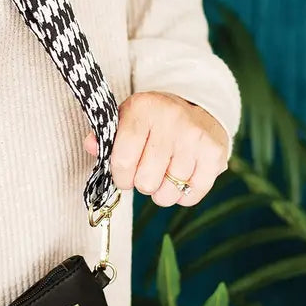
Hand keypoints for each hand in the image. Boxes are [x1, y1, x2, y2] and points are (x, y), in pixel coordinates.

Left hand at [84, 91, 228, 206]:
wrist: (197, 110)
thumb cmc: (151, 123)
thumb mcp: (125, 121)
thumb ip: (104, 137)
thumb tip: (90, 145)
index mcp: (142, 109)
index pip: (122, 162)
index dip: (120, 178)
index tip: (123, 174)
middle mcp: (171, 120)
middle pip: (145, 182)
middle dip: (141, 184)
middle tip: (146, 172)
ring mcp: (195, 137)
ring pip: (167, 193)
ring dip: (161, 192)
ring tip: (163, 175)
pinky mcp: (215, 153)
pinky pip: (191, 196)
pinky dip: (182, 196)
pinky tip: (180, 180)